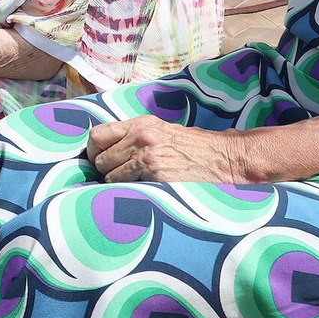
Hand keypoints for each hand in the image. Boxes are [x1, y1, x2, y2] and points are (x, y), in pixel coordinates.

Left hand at [86, 116, 247, 183]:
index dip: (93, 151)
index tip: (99, 161)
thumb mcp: (163, 130)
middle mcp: (141, 138)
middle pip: (99, 159)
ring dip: (117, 185)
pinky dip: (129, 193)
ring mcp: (148, 158)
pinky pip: (127, 189)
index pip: (97, 134)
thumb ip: (135, 136)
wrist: (225, 157)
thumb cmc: (195, 146)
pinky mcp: (157, 177)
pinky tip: (142, 193)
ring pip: (109, 177)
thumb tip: (107, 149)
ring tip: (133, 186)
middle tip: (117, 177)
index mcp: (141, 124)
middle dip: (104, 171)